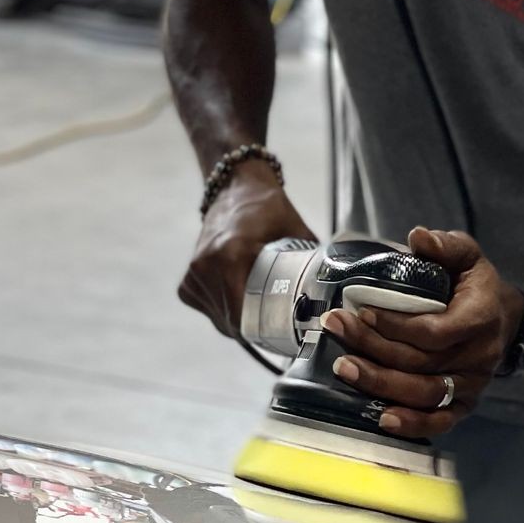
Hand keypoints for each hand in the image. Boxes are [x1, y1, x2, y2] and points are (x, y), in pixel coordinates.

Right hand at [179, 164, 315, 337]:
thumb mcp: (297, 231)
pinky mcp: (187, 281)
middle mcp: (206, 266)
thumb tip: (336, 292)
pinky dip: (224, 310)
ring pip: (219, 319)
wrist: (235, 187)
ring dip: (239, 320)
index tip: (283, 334)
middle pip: (231, 321)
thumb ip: (314, 263)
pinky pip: (208, 309)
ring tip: (260, 308)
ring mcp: (193, 274)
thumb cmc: (267, 208)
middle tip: (278, 324)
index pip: (241, 314)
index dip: (263, 331)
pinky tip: (240, 297)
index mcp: (231, 254)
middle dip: (254, 328)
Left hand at [319, 227, 523, 438]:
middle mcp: (479, 356)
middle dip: (372, 348)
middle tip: (336, 330)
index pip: (434, 331)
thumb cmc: (476, 286)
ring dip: (380, 384)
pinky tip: (381, 418)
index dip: (395, 326)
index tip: (361, 311)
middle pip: (420, 363)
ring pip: (424, 394)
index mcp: (481, 318)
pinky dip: (412, 424)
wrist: (505, 319)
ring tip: (344, 368)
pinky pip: (440, 422)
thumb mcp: (468, 256)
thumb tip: (419, 237)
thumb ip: (446, 246)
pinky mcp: (465, 404)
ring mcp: (472, 384)